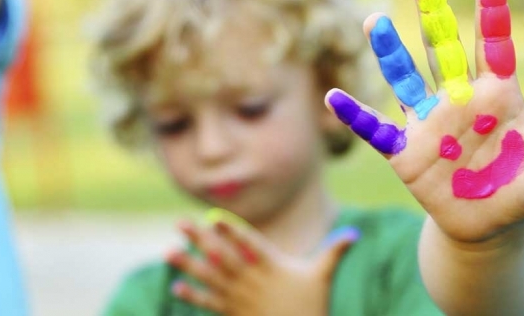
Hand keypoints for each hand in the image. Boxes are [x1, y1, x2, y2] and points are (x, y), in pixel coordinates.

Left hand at [167, 216, 358, 314]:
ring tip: (168, 251)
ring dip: (187, 264)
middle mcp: (251, 281)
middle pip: (221, 256)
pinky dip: (193, 295)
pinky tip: (178, 284)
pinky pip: (209, 303)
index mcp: (271, 267)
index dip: (231, 231)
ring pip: (209, 278)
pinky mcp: (233, 314)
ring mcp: (239, 299)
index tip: (214, 217)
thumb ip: (334, 251)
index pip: (248, 245)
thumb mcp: (322, 276)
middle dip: (199, 239)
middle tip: (180, 223)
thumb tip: (355, 232)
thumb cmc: (311, 306)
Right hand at [326, 0, 523, 243]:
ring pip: (407, 80)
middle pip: (445, 49)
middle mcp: (461, 98)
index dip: (493, 10)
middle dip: (434, 14)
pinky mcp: (407, 151)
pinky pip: (378, 130)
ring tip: (374, 21)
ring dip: (391, 55)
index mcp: (498, 92)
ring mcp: (431, 123)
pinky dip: (357, 116)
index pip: (495, 42)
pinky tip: (334, 97)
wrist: (491, 217)